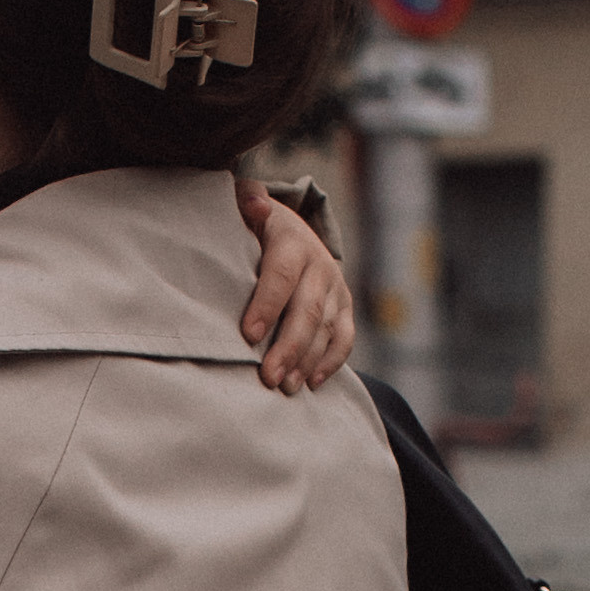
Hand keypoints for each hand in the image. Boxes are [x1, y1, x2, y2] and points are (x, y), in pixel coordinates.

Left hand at [235, 182, 353, 394]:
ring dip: (307, 360)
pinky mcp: (344, 307)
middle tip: (268, 377)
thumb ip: (245, 203)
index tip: (248, 335)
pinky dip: (331, 362)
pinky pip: (344, 338)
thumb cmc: (254, 227)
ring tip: (286, 387)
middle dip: (289, 346)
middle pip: (307, 310)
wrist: (289, 230)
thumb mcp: (244, 209)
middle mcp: (319, 265)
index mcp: (292, 241)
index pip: (281, 275)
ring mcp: (335, 288)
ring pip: (327, 328)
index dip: (267, 304)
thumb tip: (254, 203)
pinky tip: (311, 383)